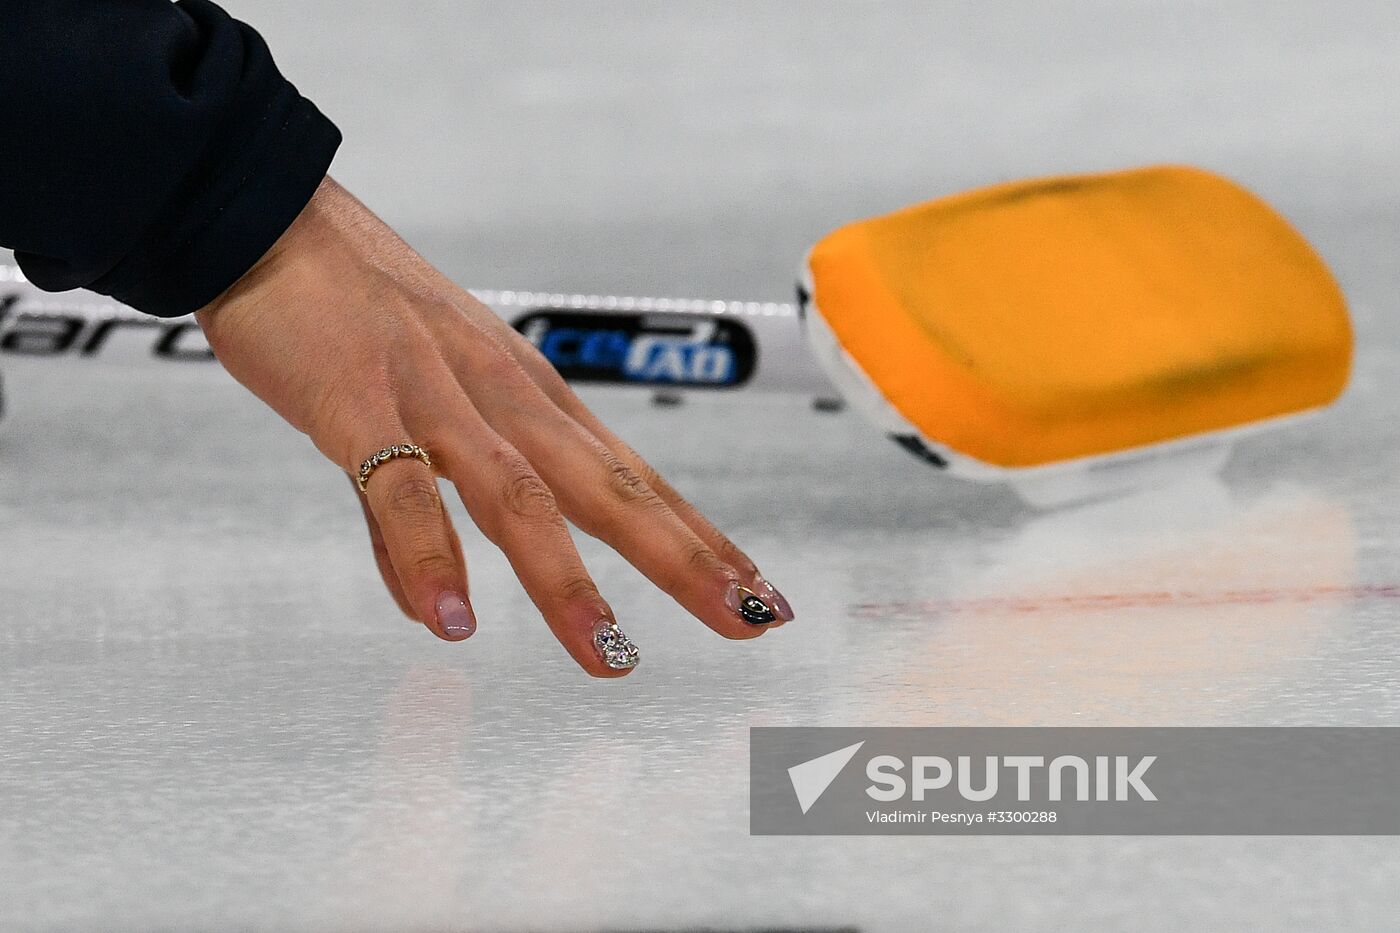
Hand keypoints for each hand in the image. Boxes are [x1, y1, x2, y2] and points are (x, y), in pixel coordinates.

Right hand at [194, 177, 793, 676]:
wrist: (270, 215)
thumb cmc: (358, 306)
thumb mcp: (424, 405)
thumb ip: (435, 510)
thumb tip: (437, 607)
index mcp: (530, 395)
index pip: (634, 477)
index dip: (699, 536)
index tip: (757, 587)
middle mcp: (503, 395)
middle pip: (609, 488)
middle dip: (683, 560)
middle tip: (747, 617)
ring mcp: (435, 396)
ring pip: (519, 497)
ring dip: (567, 583)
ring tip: (611, 655)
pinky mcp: (357, 400)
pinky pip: (400, 488)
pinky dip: (427, 554)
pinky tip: (450, 619)